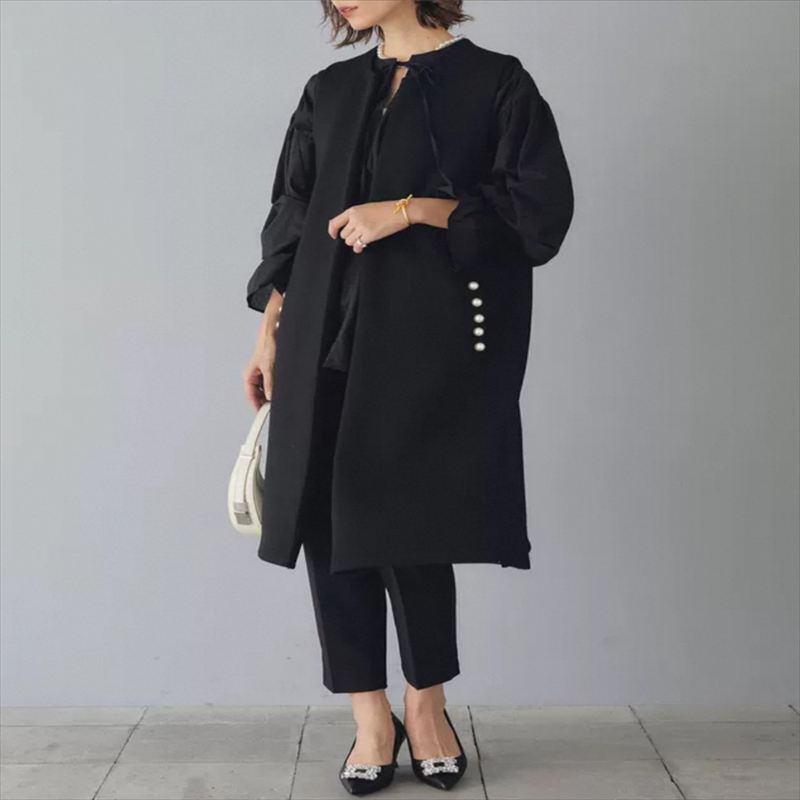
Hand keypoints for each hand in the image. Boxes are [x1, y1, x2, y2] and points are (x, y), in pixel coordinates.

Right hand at [243, 289, 281, 408]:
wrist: (275, 327)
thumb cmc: (268, 341)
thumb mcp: (269, 366)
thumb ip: (270, 383)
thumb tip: (271, 397)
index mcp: (250, 375)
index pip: (252, 397)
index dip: (258, 407)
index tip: (264, 416)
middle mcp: (256, 375)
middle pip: (261, 395)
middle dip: (268, 401)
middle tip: (276, 407)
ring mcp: (265, 372)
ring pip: (269, 389)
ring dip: (275, 392)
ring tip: (281, 393)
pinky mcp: (274, 368)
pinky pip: (276, 382)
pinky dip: (280, 385)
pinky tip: (285, 385)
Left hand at [328, 200, 409, 252]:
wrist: (398, 212)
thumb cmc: (385, 209)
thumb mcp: (366, 208)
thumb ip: (355, 216)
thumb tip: (347, 228)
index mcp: (353, 210)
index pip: (335, 222)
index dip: (332, 231)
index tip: (334, 235)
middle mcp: (355, 219)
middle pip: (343, 234)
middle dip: (349, 237)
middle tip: (357, 236)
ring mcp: (362, 227)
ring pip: (349, 241)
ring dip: (354, 242)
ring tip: (361, 240)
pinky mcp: (369, 235)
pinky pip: (357, 246)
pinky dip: (359, 248)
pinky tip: (363, 246)